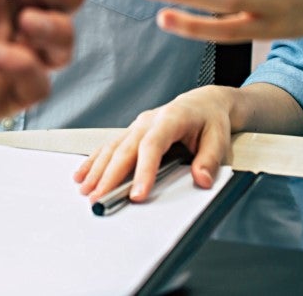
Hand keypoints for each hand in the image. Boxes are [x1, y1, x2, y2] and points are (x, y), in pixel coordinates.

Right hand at [74, 87, 235, 202]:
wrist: (204, 103)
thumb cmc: (210, 120)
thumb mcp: (219, 138)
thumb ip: (210, 160)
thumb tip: (202, 179)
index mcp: (171, 118)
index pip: (153, 145)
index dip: (143, 170)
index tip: (137, 194)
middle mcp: (149, 120)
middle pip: (125, 149)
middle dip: (110, 175)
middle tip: (100, 198)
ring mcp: (137, 126)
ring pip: (113, 148)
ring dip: (98, 170)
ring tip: (87, 191)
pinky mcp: (131, 133)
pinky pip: (109, 146)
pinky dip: (94, 161)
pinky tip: (82, 175)